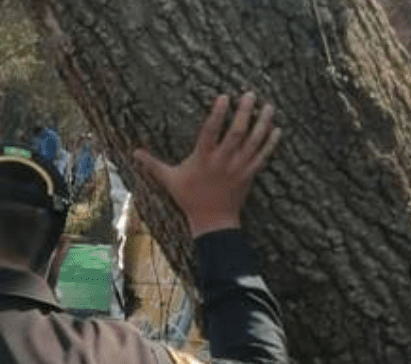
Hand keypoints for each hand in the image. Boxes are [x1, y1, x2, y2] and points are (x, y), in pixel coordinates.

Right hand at [132, 91, 280, 235]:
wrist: (212, 221)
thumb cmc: (189, 198)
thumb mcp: (170, 180)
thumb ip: (153, 165)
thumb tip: (134, 153)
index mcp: (203, 159)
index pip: (211, 132)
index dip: (218, 114)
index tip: (224, 97)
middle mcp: (223, 161)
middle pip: (237, 132)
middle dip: (244, 112)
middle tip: (250, 94)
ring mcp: (239, 167)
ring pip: (254, 141)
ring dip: (262, 122)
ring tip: (268, 105)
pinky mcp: (250, 173)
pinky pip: (264, 155)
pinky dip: (271, 141)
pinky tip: (276, 128)